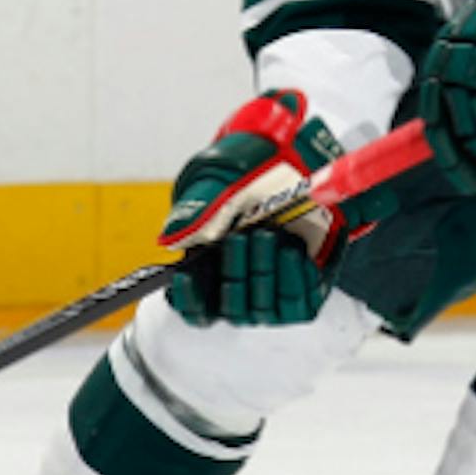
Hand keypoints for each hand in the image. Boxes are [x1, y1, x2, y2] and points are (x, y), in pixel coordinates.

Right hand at [159, 90, 348, 326]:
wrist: (305, 165)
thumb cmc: (255, 174)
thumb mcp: (220, 181)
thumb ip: (196, 208)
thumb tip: (170, 237)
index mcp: (212, 270)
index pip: (194, 308)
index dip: (187, 298)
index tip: (186, 275)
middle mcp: (242, 288)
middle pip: (230, 307)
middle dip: (234, 272)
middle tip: (241, 238)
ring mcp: (273, 296)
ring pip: (262, 309)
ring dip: (264, 273)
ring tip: (270, 236)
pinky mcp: (304, 296)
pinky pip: (297, 304)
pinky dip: (294, 279)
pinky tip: (293, 250)